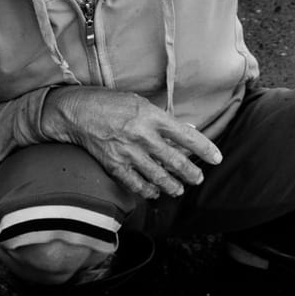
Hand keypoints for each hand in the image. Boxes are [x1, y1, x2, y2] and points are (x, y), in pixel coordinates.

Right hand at [40, 87, 223, 199]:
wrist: (77, 111)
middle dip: (191, 173)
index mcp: (152, 117)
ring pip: (157, 176)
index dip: (205, 149)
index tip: (217, 158)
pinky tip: (154, 192)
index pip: (187, 136)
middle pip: (175, 161)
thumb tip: (189, 132)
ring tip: (179, 190)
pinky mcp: (114, 165)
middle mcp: (142, 136)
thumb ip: (164, 120)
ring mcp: (128, 152)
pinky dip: (147, 190)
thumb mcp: (141, 103)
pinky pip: (135, 183)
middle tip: (198, 179)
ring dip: (172, 185)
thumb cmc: (111, 103)